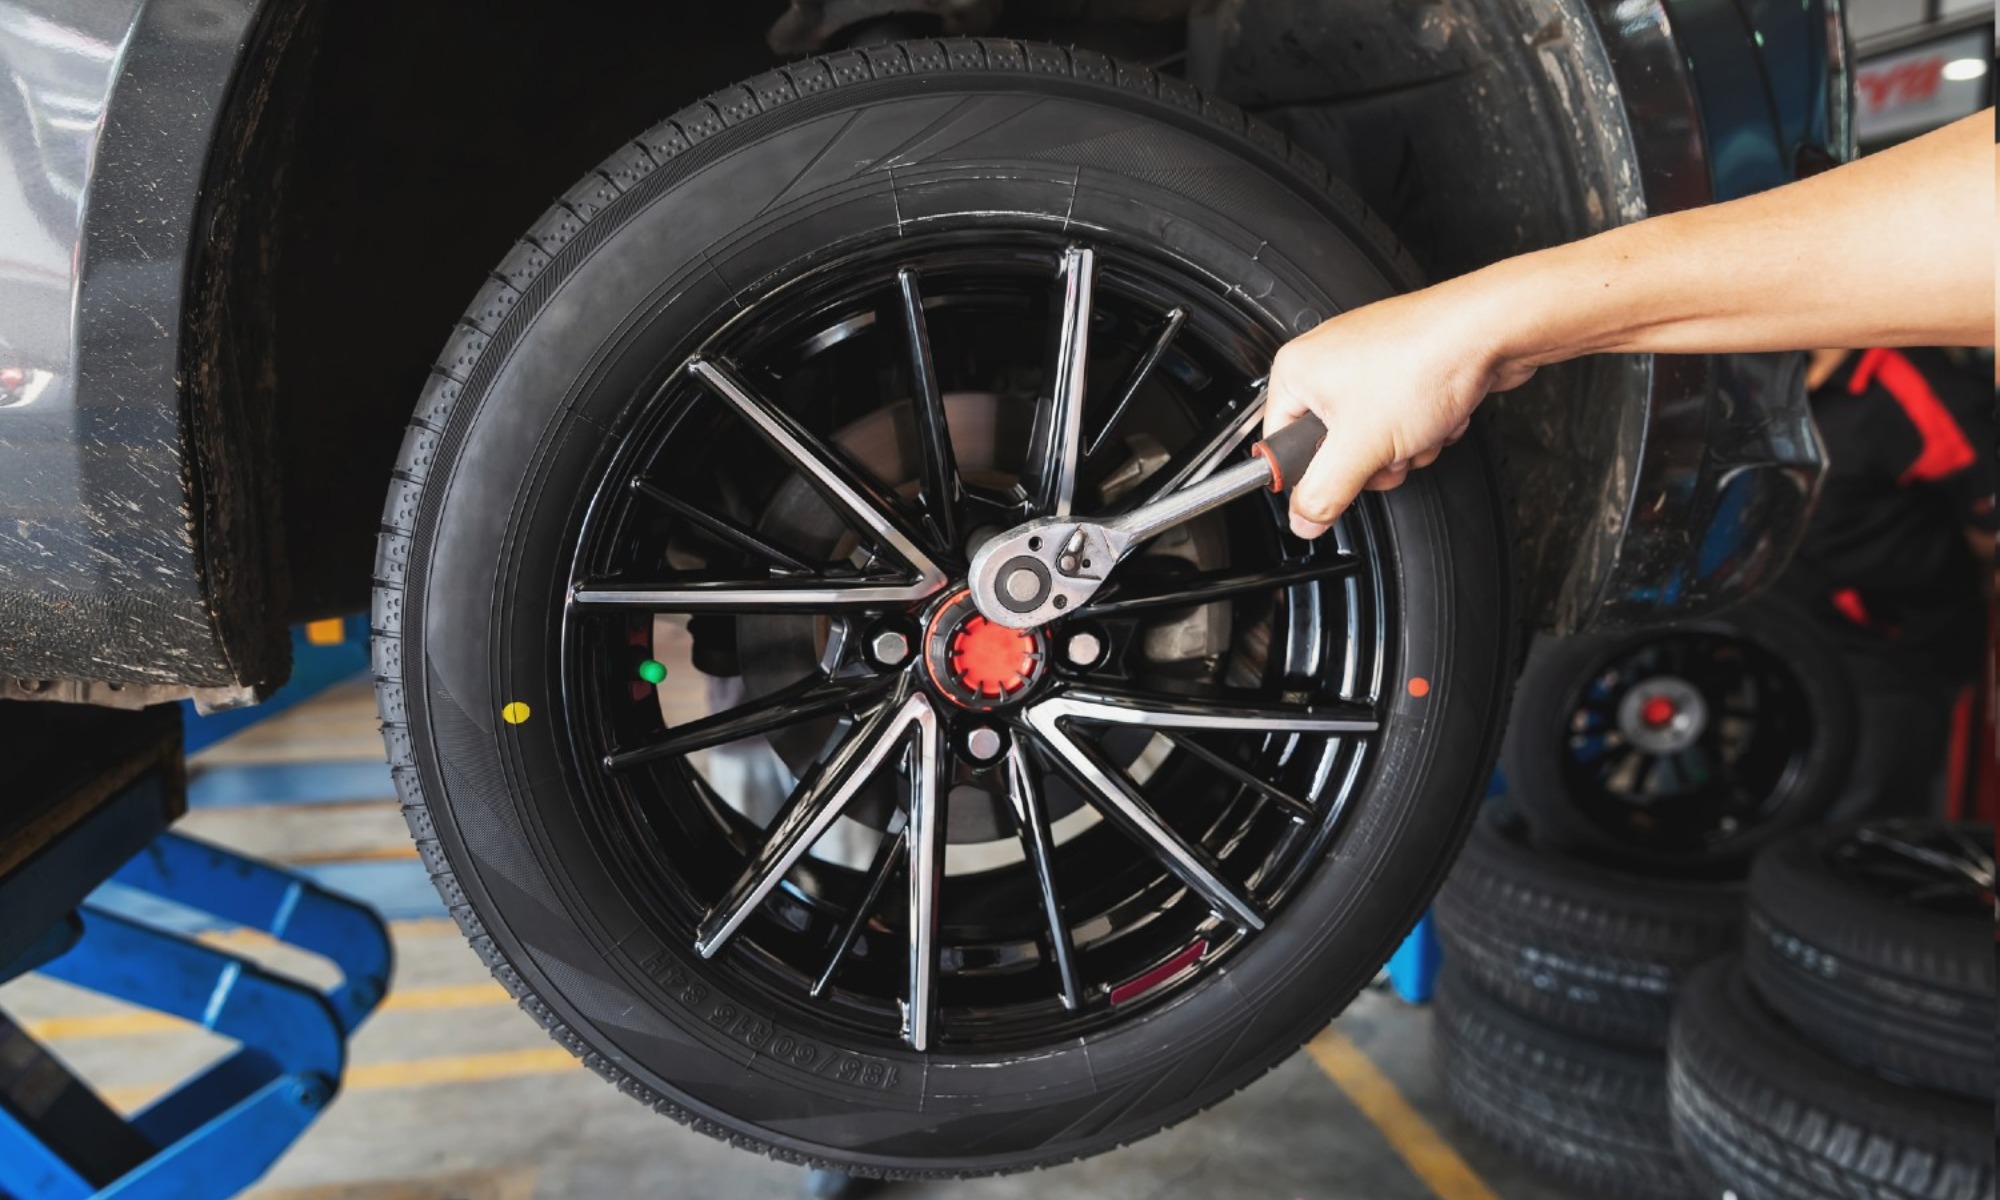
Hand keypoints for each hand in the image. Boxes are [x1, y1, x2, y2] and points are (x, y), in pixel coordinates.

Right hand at [1265, 277, 1537, 538]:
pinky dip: (1423, 427)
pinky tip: (1437, 412)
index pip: (1280, 445)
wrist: (1488, 332)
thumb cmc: (1424, 363)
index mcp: (1297, 371)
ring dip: (1404, 448)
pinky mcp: (1404, 369)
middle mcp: (1327, 362)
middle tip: (1388, 449)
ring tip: (1419, 425)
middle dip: (1372, 461)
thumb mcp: (1361, 447)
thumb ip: (1323, 493)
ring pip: (1373, 440)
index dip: (1312, 474)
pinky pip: (1402, 421)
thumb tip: (1303, 520)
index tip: (1337, 482)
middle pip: (1332, 448)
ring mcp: (1368, 364)